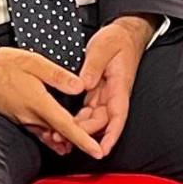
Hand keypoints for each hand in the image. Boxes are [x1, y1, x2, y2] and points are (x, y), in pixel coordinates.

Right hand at [0, 25, 94, 154]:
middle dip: (78, 142)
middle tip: (97, 144)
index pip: (66, 126)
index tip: (97, 152)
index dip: (84, 140)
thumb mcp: (33, 63)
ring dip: (65, 139)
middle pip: (60, 135)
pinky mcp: (17, 118)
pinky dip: (51, 137)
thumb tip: (80, 86)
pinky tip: (57, 138)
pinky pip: (38, 132)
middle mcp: (30, 116)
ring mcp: (22, 119)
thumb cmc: (0, 65)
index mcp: (38, 103)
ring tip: (81, 143)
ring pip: (49, 134)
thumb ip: (58, 76)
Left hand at [66, 16, 154, 157]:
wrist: (123, 34)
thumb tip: (83, 84)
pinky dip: (77, 120)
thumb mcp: (103, 48)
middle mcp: (113, 95)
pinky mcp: (96, 93)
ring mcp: (105, 95)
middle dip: (85, 134)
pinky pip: (87, 112)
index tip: (103, 149)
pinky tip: (64, 124)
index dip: (111, 135)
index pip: (118, 116)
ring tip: (59, 135)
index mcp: (119, 86)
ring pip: (93, 119)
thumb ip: (93, 67)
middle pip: (101, 122)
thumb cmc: (117, 40)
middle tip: (62, 137)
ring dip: (79, 129)